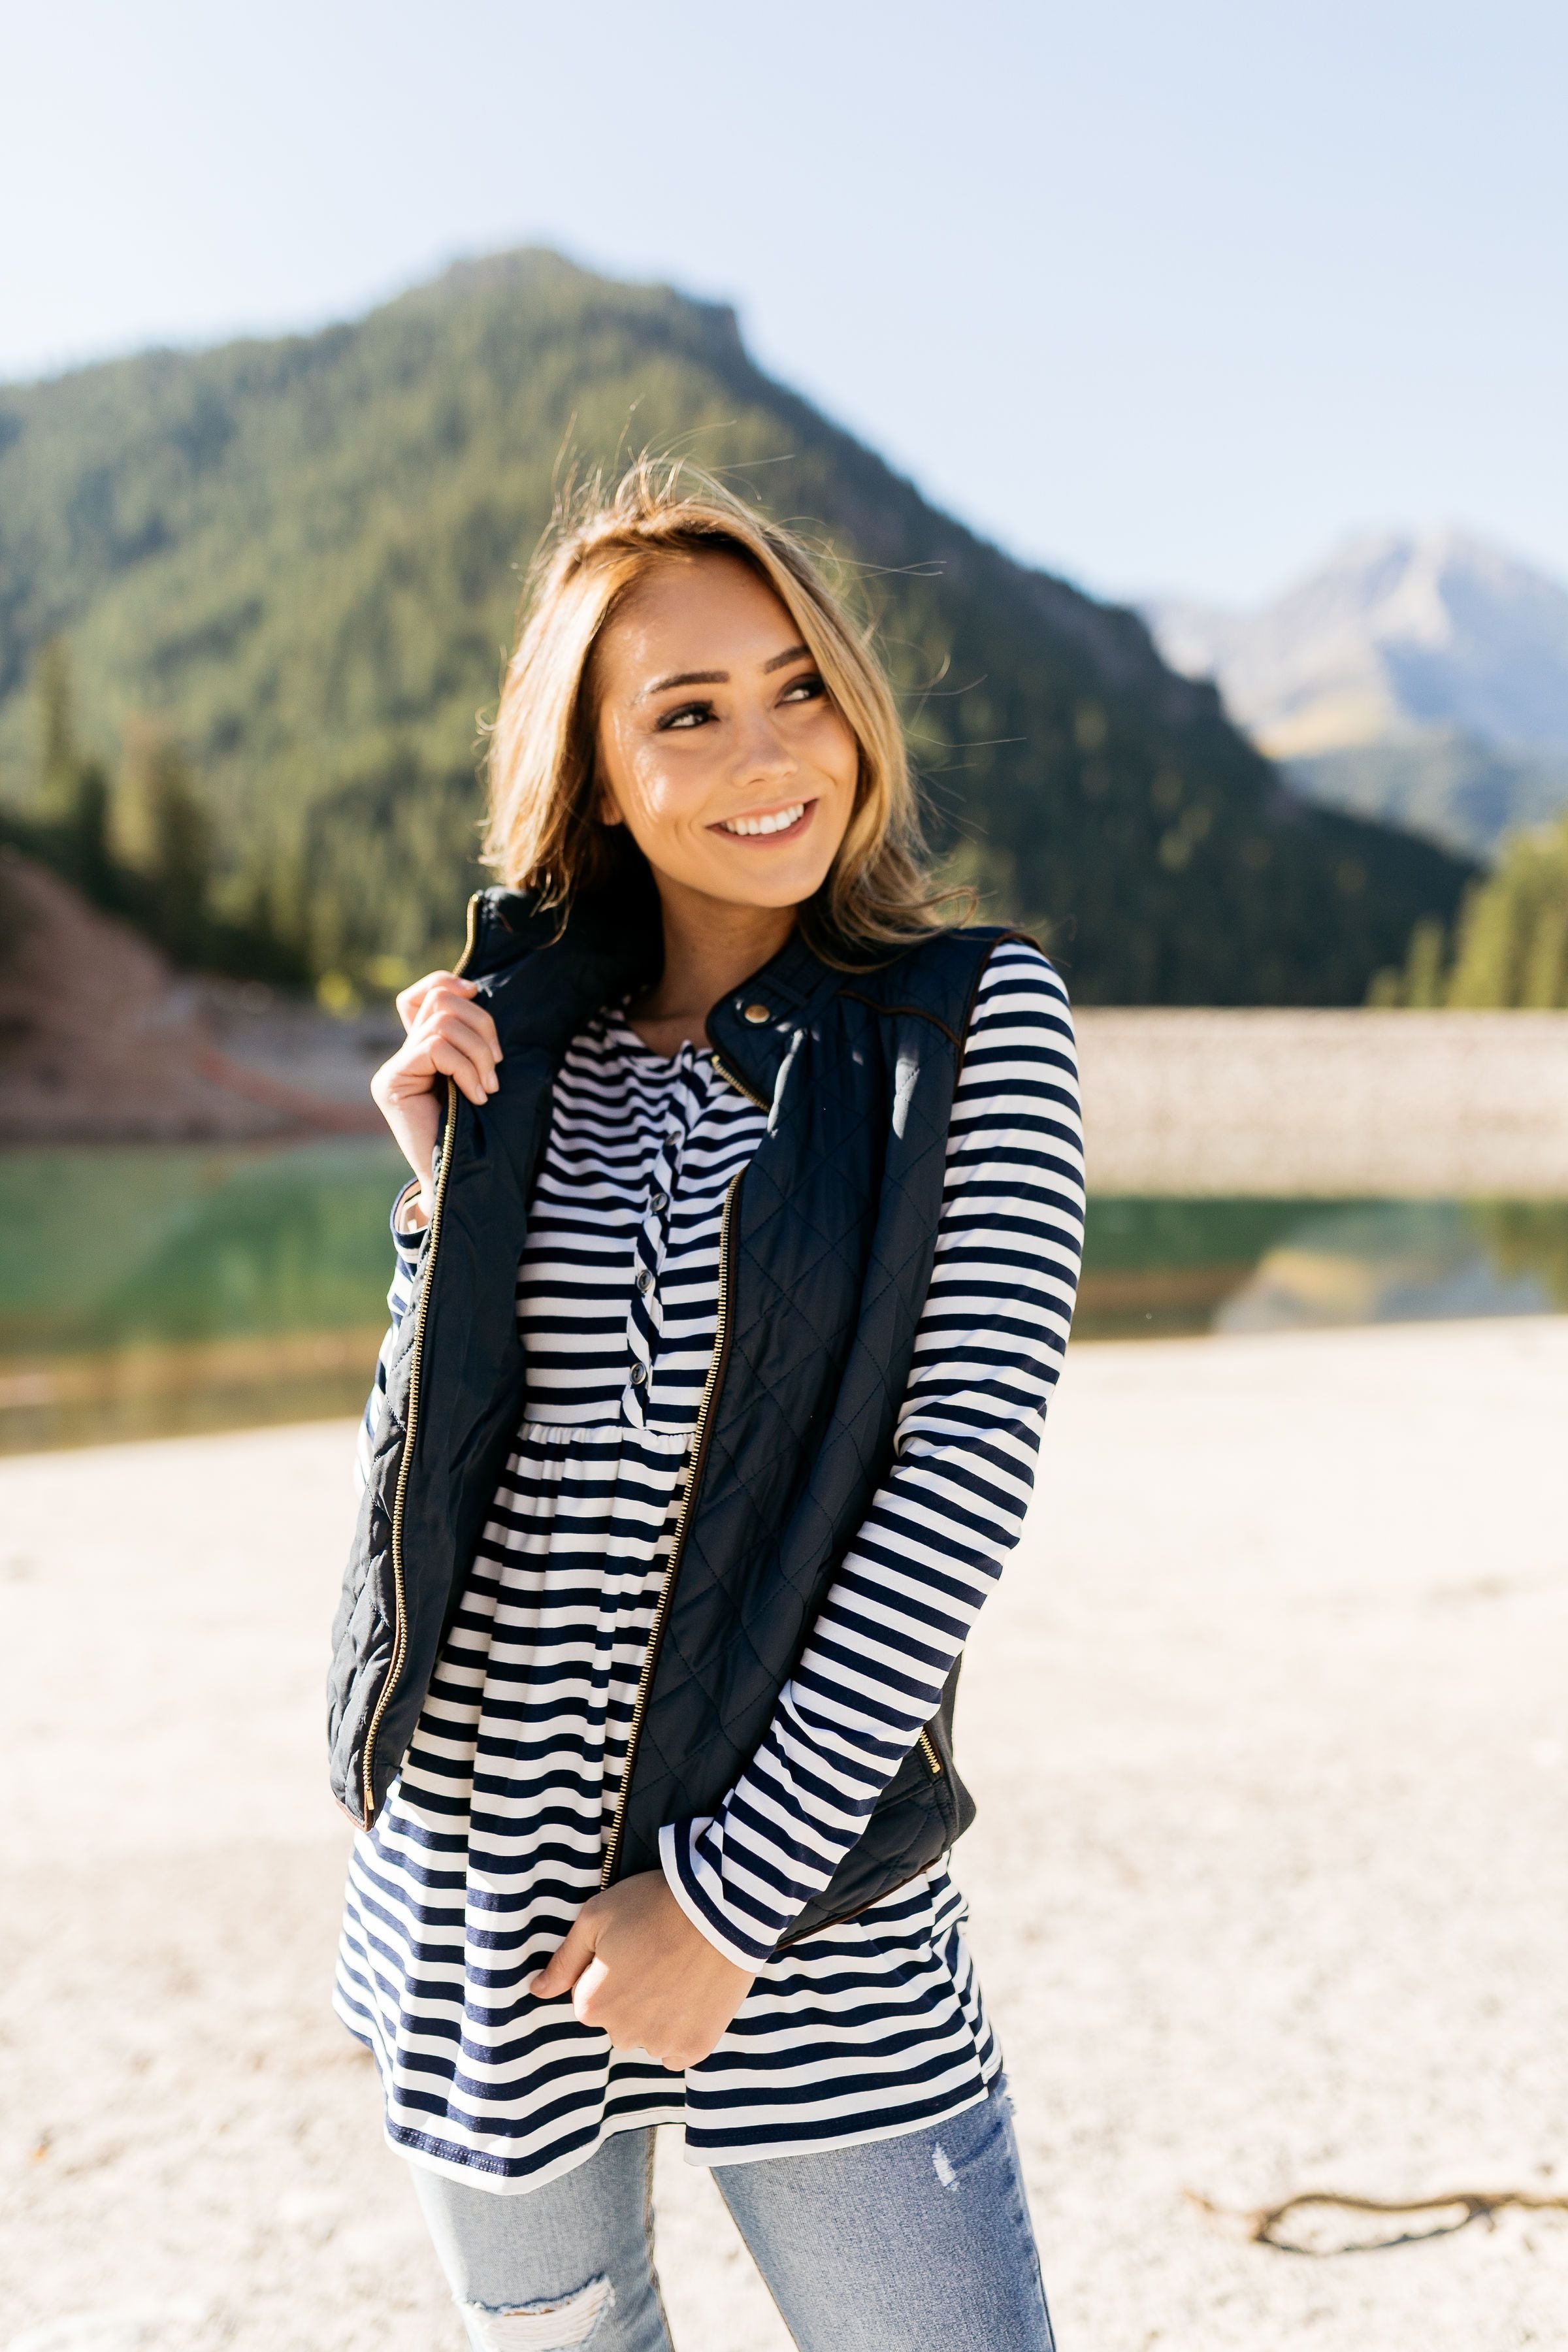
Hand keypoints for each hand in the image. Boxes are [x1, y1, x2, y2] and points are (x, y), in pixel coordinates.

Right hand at [370, 971, 501, 1210]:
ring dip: (478, 1052)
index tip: (479, 993)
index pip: (425, 994)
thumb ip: (469, 1040)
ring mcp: (392, 1069)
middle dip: (481, 1025)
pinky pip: (436, 1048)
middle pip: (440, 1001)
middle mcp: (401, 1056)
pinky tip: (476, 1096)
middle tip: (495, 1066)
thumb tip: (474, 989)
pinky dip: (466, 1068)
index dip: (449, 982)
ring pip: (441, 1023)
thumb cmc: (477, 1134)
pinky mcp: (391, 1083)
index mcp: (421, 1050)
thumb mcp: (479, 1075)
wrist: (458, 1182)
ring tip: (488, 1086)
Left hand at [530, 1871, 753, 2071]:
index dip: (607, 1969)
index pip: (588, 1997)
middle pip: (617, 2020)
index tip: (630, 1946)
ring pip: (647, 2035)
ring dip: (656, 2014)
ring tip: (678, 1972)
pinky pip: (677, 2052)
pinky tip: (692, 1998)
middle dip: (630, 1996)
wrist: (722, 1908)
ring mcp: (662, 2044)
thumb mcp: (596, 1917)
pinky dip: (681, 2031)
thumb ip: (563, 1960)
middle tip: (655, 1956)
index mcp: (592, 2005)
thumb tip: (536, 1990)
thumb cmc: (653, 1904)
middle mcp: (622, 2034)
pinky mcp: (697, 2047)